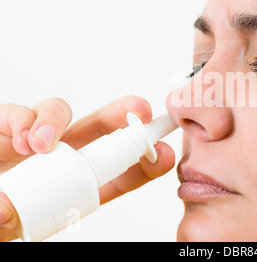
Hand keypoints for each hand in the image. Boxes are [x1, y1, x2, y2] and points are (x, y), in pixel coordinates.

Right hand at [0, 96, 174, 240]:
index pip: (117, 172)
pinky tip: (22, 140)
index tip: (163, 154)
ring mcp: (37, 140)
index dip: (143, 162)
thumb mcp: (9, 223)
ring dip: (57, 121)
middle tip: (139, 110)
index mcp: (76, 184)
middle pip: (101, 128)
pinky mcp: (9, 127)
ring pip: (61, 112)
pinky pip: (22, 113)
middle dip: (125, 116)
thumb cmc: (3, 205)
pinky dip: (25, 121)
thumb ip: (8, 221)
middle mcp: (62, 157)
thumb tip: (5, 210)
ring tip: (41, 144)